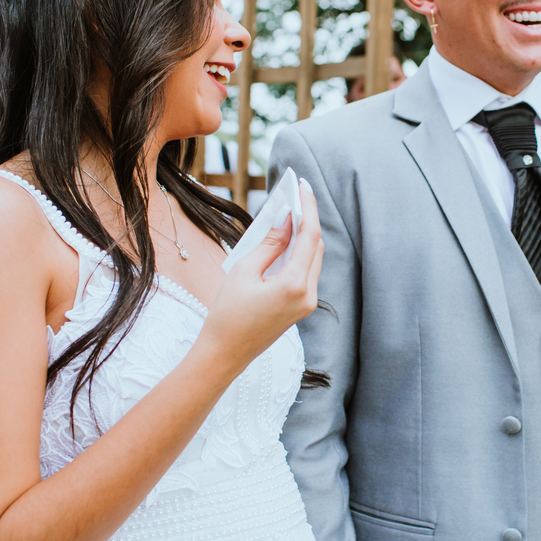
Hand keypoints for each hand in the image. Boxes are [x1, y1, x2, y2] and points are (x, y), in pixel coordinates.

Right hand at [194, 182, 323, 378]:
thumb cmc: (228, 314)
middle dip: (307, 219)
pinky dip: (299, 253)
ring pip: (313, 259)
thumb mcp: (244, 271)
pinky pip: (306, 272)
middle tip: (295, 195)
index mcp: (294, 285)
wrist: (225, 354)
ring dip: (304, 236)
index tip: (303, 185)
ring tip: (289, 213)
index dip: (308, 207)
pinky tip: (287, 239)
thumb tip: (286, 219)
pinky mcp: (302, 307)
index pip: (310, 236)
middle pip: (316, 246)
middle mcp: (308, 295)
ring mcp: (308, 303)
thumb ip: (269, 243)